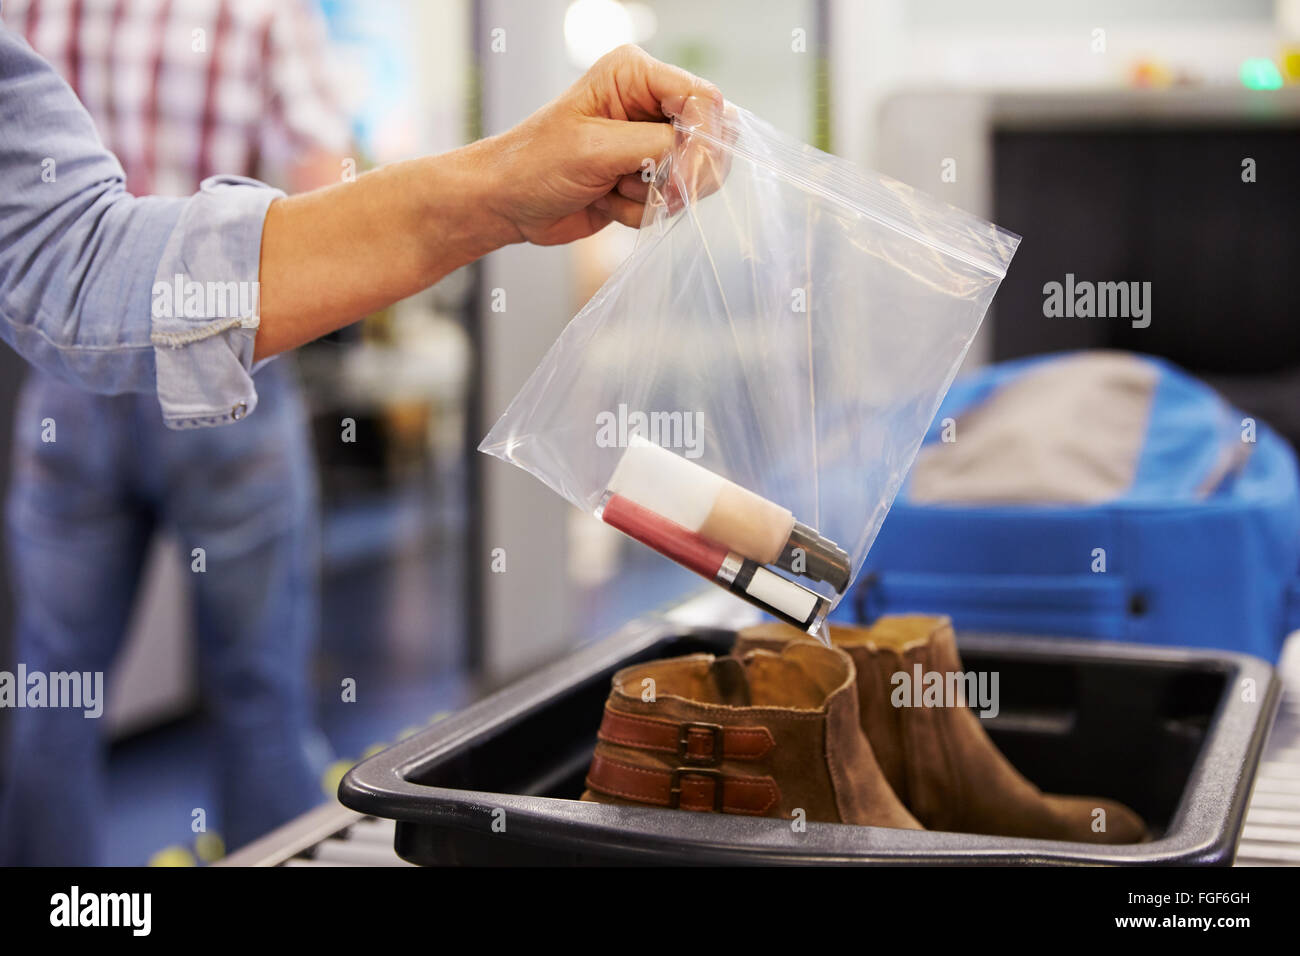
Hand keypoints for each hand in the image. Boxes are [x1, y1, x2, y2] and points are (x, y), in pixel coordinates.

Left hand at [477, 45, 722, 245]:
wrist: (506, 203)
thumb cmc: (534, 164)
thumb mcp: (595, 148)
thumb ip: (656, 145)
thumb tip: (703, 154)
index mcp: (635, 75)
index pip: (702, 99)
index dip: (703, 139)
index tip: (684, 176)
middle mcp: (648, 103)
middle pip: (708, 138)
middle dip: (680, 173)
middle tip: (641, 185)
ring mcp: (650, 142)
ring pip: (694, 177)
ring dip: (654, 195)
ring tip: (612, 189)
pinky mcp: (646, 178)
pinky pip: (672, 202)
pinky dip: (642, 212)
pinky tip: (606, 202)